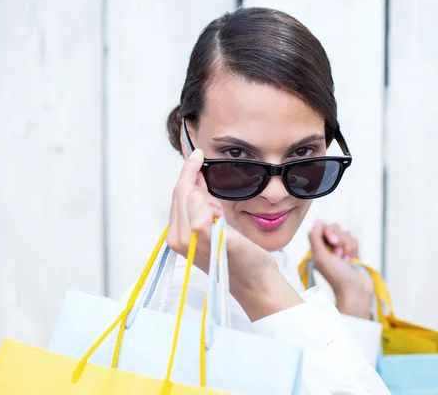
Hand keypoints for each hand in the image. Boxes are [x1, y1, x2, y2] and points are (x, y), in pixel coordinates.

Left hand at [166, 149, 301, 319]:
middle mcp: (180, 238)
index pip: (183, 192)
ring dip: (199, 189)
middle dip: (193, 177)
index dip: (191, 170)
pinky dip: (203, 199)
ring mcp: (186, 239)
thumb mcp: (228, 242)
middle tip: (206, 163)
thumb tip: (194, 197)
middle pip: (181, 194)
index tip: (200, 153)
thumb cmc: (247, 266)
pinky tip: (216, 203)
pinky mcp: (196, 240)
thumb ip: (204, 222)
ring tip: (216, 191)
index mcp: (184, 236)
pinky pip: (194, 209)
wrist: (258, 285)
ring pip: (186, 200)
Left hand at [308, 220, 372, 318]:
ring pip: (346, 234)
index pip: (322, 226)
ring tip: (345, 260)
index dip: (329, 231)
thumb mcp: (320, 256)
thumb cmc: (336, 276)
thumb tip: (317, 220)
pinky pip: (354, 240)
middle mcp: (327, 247)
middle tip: (338, 254)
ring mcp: (340, 249)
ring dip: (347, 246)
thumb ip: (315, 237)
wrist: (355, 290)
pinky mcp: (351, 253)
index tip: (332, 241)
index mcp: (317, 247)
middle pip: (335, 228)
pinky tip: (351, 261)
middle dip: (340, 240)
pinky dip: (354, 250)